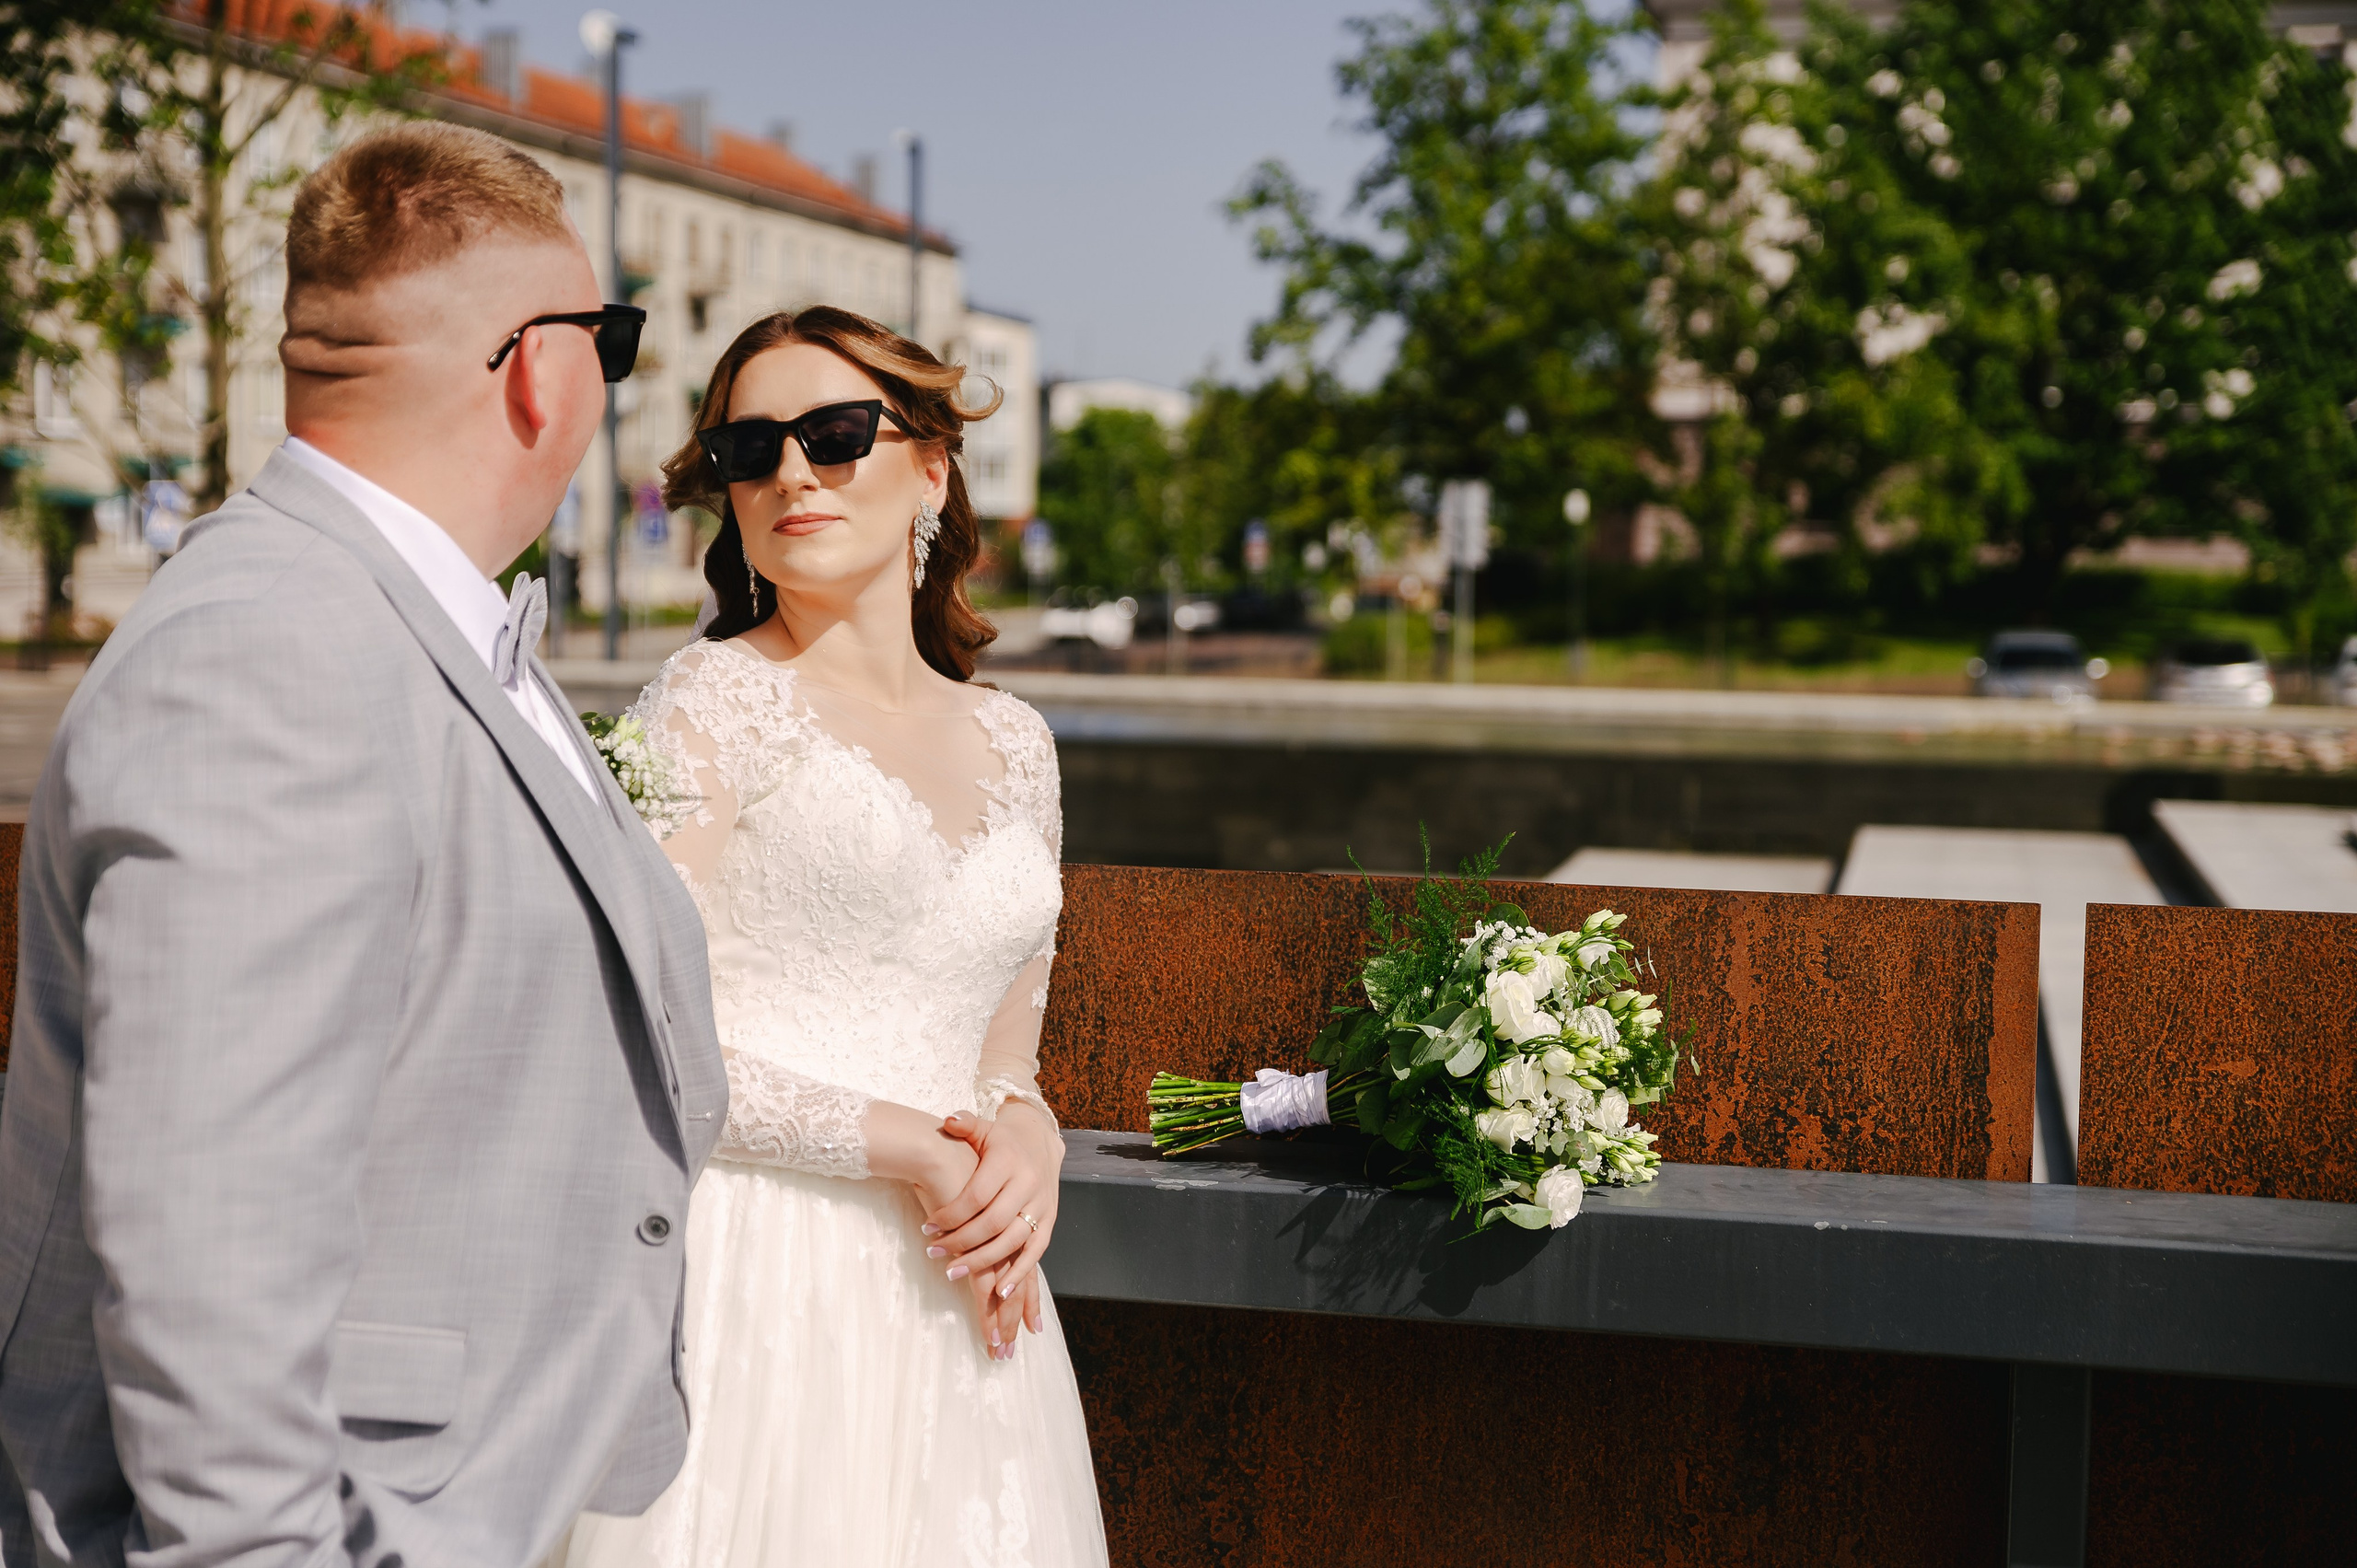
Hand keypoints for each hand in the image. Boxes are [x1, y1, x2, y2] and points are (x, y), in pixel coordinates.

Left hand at [925, 1105, 1062, 1347]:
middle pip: (993, 1223)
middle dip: (961, 1243)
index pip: (977, 1195)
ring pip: (1013, 1241)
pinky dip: (1020, 1274)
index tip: (927, 1229)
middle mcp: (1028, 1184)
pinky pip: (1036, 1252)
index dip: (951, 1215)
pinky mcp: (1050, 1221)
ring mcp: (1042, 1205)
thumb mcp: (982, 1127)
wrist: (1040, 1140)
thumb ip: (964, 1124)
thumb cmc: (1000, 1140)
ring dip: (983, 1262)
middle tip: (933, 1255)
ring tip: (953, 1274)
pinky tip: (1000, 1293)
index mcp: (1009, 1161)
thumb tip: (948, 1121)